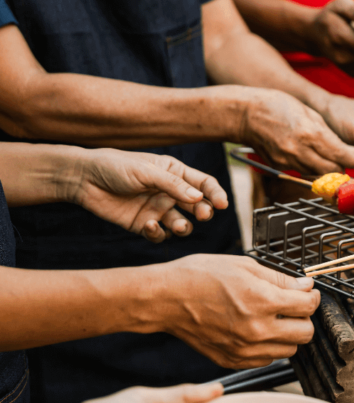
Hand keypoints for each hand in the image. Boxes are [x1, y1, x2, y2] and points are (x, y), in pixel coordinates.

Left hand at [69, 148, 229, 242]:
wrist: (83, 179)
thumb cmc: (114, 167)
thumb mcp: (147, 171)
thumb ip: (174, 186)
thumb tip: (200, 199)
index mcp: (175, 173)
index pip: (204, 184)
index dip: (215, 194)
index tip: (222, 204)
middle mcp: (170, 192)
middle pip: (197, 206)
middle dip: (203, 212)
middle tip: (202, 215)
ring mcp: (158, 209)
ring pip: (182, 224)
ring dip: (184, 227)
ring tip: (177, 226)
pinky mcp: (144, 225)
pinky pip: (159, 235)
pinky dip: (158, 234)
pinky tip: (149, 226)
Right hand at [154, 255, 318, 368]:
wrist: (165, 299)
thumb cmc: (199, 277)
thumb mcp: (244, 265)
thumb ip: (280, 279)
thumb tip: (306, 286)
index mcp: (261, 301)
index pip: (308, 306)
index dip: (311, 296)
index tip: (306, 292)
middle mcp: (256, 330)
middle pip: (305, 333)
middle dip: (303, 318)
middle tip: (292, 306)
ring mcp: (245, 349)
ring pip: (289, 350)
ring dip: (287, 334)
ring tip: (272, 318)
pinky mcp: (233, 361)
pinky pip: (268, 359)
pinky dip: (269, 347)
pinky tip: (256, 331)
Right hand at [240, 88, 353, 174]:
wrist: (246, 113)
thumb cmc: (278, 106)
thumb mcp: (309, 113)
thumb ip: (330, 134)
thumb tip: (350, 150)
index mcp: (310, 133)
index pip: (340, 155)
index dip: (352, 159)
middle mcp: (300, 151)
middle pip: (331, 169)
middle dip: (341, 166)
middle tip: (345, 160)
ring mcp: (288, 161)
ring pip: (317, 174)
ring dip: (326, 169)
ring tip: (330, 160)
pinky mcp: (279, 166)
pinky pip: (302, 172)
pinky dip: (311, 168)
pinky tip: (311, 158)